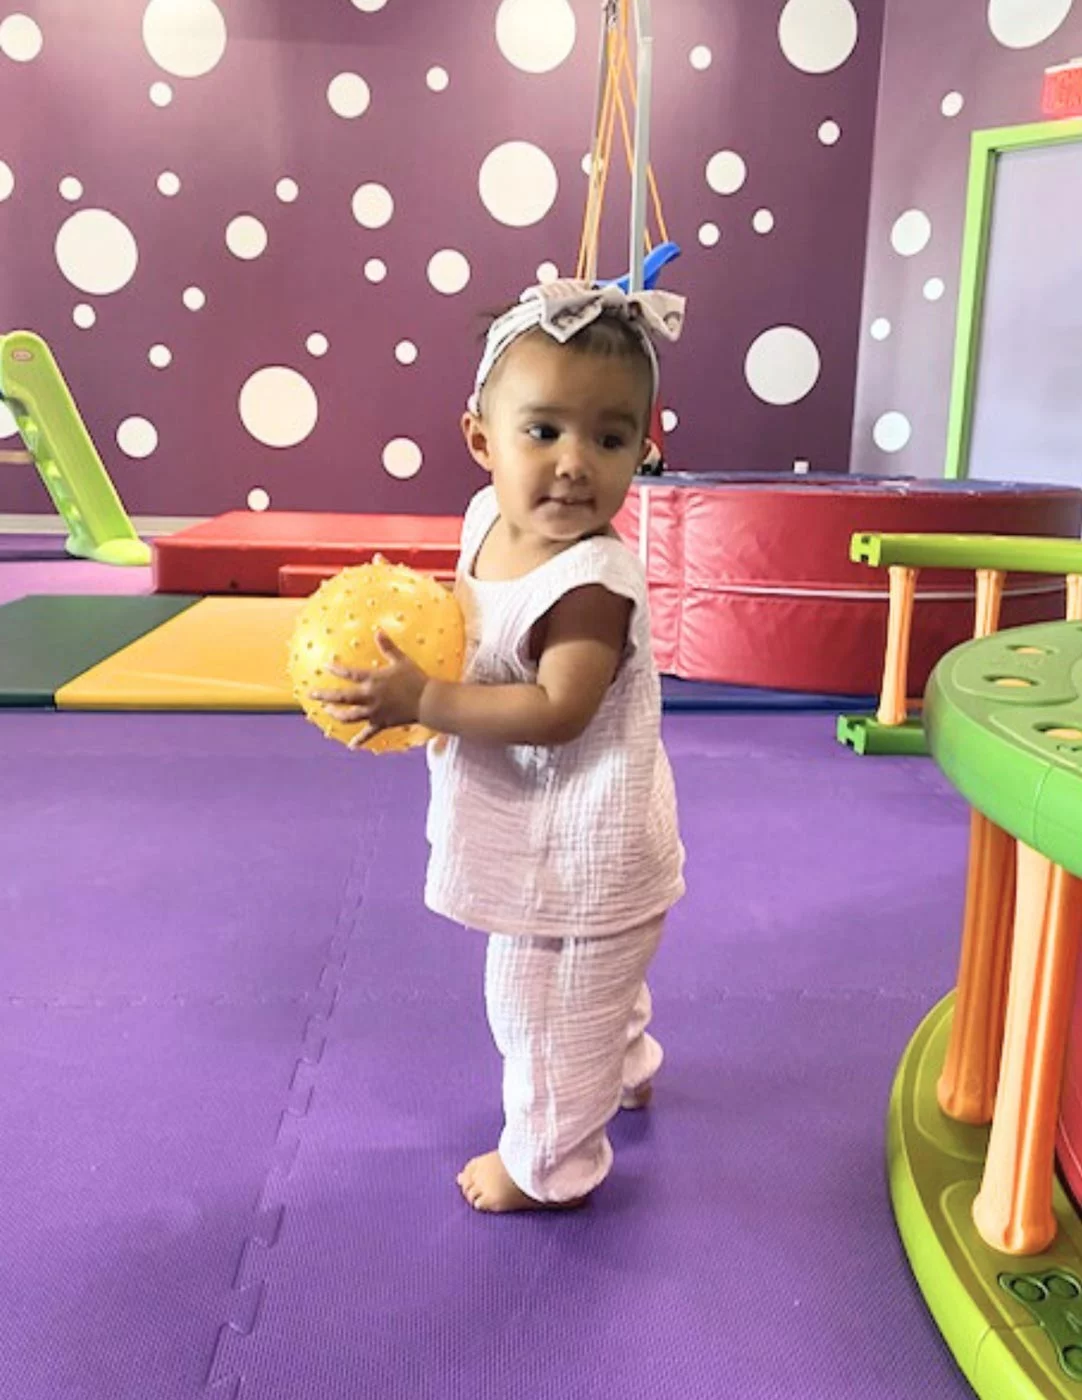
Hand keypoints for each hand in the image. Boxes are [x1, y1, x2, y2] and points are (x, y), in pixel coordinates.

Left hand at [310, 631, 428, 749]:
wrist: (428, 702)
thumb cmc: (415, 679)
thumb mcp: (401, 660)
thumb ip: (387, 647)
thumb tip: (378, 631)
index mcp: (374, 680)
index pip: (350, 674)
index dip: (336, 670)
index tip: (325, 666)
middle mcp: (370, 697)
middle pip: (342, 698)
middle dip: (325, 696)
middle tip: (312, 694)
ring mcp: (374, 712)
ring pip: (350, 716)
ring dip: (337, 714)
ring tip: (328, 711)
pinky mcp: (382, 723)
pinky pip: (368, 733)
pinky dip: (359, 740)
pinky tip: (351, 746)